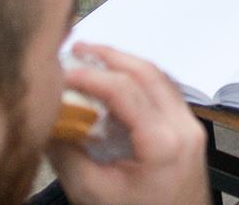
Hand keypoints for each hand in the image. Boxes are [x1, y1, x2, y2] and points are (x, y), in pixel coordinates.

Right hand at [47, 43, 209, 204]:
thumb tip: (47, 119)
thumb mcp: (92, 193)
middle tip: (80, 49)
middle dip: (112, 57)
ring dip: (127, 64)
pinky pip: (166, 92)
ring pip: (161, 78)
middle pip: (149, 74)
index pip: (126, 91)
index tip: (63, 71)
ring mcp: (191, 126)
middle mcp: (184, 127)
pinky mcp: (189, 129)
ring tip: (94, 58)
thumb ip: (67, 154)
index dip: (91, 75)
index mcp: (163, 143)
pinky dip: (141, 80)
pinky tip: (117, 80)